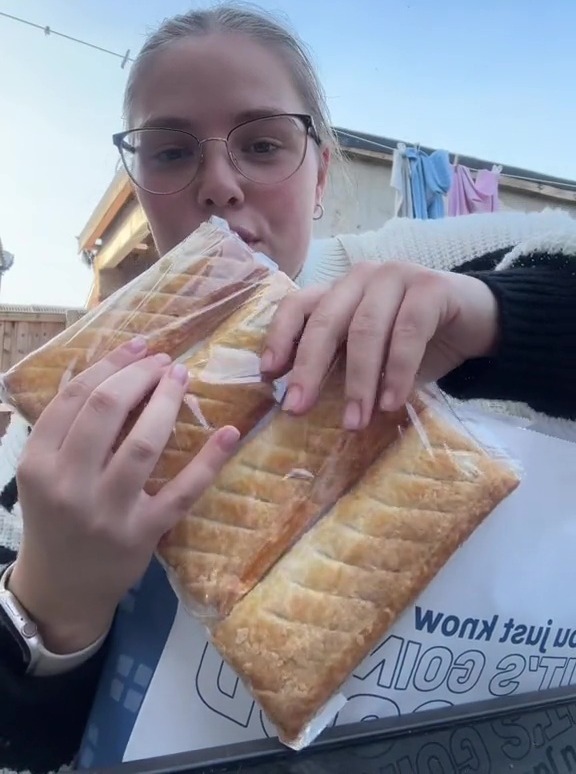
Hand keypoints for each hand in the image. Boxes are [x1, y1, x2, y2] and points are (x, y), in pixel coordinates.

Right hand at [9, 338, 238, 652]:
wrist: (62, 588)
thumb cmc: (55, 519)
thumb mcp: (43, 474)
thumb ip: (68, 431)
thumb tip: (116, 371)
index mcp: (37, 463)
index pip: (74, 397)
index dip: (111, 364)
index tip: (139, 348)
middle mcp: (68, 485)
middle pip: (106, 410)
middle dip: (140, 375)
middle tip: (165, 362)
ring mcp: (107, 512)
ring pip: (144, 443)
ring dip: (168, 402)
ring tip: (183, 378)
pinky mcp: (142, 534)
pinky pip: (182, 491)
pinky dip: (209, 460)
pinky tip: (229, 432)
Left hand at [261, 261, 498, 428]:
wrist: (476, 324)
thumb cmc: (415, 344)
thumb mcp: (369, 357)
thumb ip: (338, 365)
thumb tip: (296, 399)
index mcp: (339, 292)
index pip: (298, 306)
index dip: (280, 338)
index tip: (269, 375)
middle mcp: (362, 278)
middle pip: (326, 320)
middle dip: (309, 368)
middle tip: (298, 410)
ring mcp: (396, 276)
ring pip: (366, 329)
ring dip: (358, 380)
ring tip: (354, 422)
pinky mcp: (432, 287)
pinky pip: (408, 332)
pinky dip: (398, 371)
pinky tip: (391, 403)